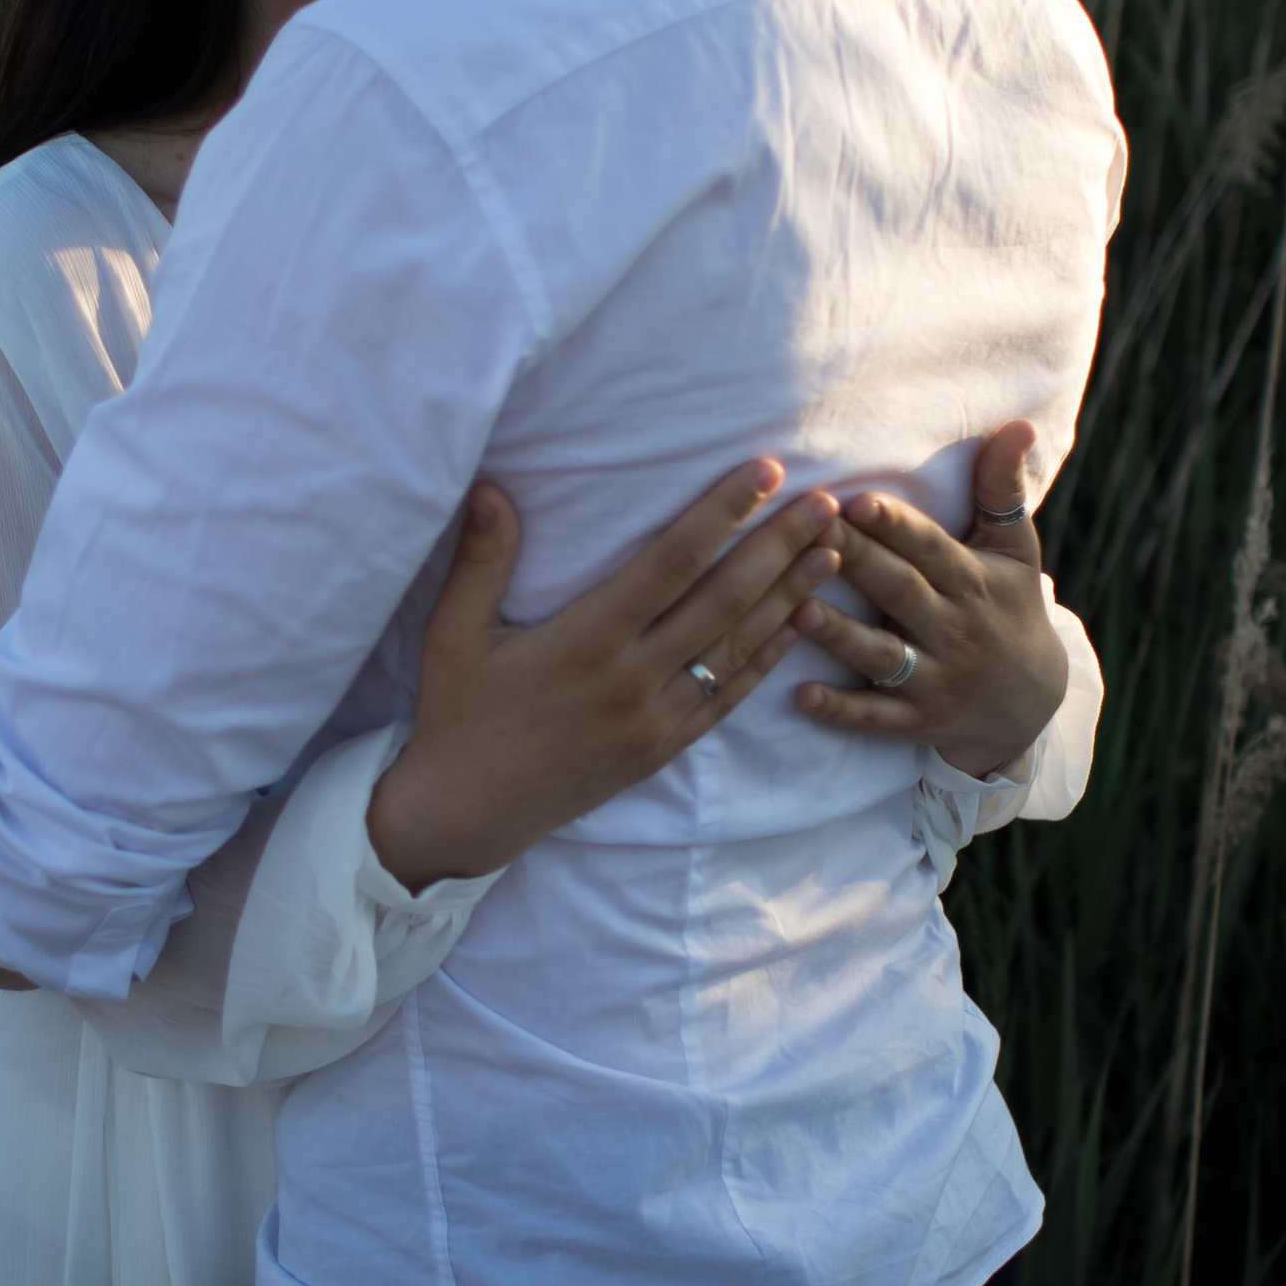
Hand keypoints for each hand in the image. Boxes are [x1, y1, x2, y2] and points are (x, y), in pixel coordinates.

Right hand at [367, 462, 844, 890]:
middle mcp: (633, 678)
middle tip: (827, 503)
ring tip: (832, 551)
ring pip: (737, 647)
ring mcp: (655, 719)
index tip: (764, 472)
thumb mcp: (453, 633)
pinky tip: (797, 623)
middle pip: (723, 598)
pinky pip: (727, 697)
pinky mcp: (662, 749)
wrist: (466, 814)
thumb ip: (480, 560)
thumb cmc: (457, 715)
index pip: (672, 561)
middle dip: (780, 546)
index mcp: (588, 639)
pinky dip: (766, 657)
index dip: (722, 512)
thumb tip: (489, 487)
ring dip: (789, 596)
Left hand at [790, 424, 1066, 781]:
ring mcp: (933, 678)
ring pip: (882, 655)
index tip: (857, 500)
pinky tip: (800, 696)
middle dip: (857, 562)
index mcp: (971, 581)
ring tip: (799, 608)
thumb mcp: (1015, 550)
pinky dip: (840, 710)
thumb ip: (1002, 489)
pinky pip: (875, 718)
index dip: (896, 526)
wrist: (1032, 704)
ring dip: (841, 635)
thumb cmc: (1011, 607)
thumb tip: (1019, 424)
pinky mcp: (915, 720)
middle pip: (899, 591)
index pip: (930, 548)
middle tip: (810, 532)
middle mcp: (952, 628)